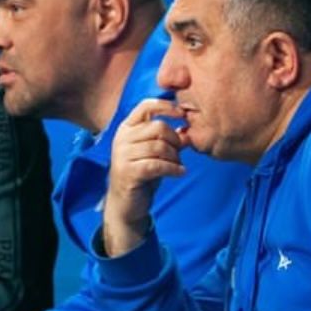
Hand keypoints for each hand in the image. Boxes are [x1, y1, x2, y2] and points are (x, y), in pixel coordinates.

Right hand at [102, 99, 188, 255]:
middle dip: (175, 140)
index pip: (145, 106)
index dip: (166, 107)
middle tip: (180, 152)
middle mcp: (122, 138)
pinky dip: (173, 169)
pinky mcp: (128, 171)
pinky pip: (158, 164)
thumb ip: (167, 139)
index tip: (182, 114)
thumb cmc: (142, 174)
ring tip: (178, 165)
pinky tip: (180, 172)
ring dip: (175, 157)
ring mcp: (122, 154)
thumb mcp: (154, 153)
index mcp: (127, 128)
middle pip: (158, 127)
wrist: (126, 204)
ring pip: (159, 146)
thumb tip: (188, 130)